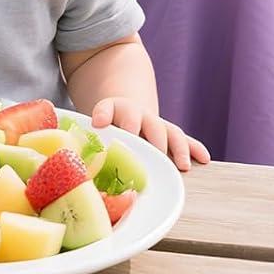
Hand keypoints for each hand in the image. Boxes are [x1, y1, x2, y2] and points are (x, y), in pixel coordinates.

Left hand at [89, 98, 209, 172]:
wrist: (124, 105)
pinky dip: (194, 148)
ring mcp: (155, 123)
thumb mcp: (92, 127)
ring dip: (176, 147)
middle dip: (146, 138)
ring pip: (168, 131)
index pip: (108, 108)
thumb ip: (85, 141)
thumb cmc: (104, 127)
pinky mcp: (170, 133)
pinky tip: (204, 159)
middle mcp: (137, 115)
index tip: (100, 122)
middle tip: (150, 154)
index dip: (104, 114)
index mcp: (113, 110)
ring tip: (182, 165)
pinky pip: (184, 138)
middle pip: (143, 122)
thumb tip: (69, 167)